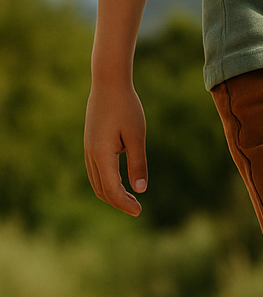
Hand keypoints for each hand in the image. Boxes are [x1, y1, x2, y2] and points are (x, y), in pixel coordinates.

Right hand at [83, 79, 148, 215]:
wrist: (108, 84)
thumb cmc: (127, 108)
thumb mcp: (137, 136)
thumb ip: (138, 163)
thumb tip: (140, 189)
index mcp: (101, 154)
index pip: (111, 189)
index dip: (124, 203)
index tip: (139, 212)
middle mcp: (91, 154)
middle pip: (101, 190)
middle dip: (118, 202)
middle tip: (138, 209)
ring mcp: (88, 150)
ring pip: (96, 182)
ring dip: (112, 194)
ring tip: (132, 199)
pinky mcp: (90, 145)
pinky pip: (96, 171)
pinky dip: (108, 183)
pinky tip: (123, 183)